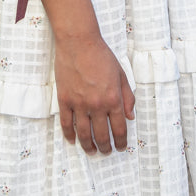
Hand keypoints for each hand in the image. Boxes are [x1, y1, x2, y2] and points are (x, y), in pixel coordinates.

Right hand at [54, 34, 135, 154]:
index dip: (121, 141)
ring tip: (91, 151)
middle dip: (105, 147)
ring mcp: (79, 104)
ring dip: (88, 146)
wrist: (79, 43)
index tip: (121, 147)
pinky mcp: (64, 100)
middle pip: (101, 135)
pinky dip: (70, 135)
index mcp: (113, 99)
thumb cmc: (101, 56)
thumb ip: (127, 97)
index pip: (119, 128)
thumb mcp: (122, 75)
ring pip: (83, 133)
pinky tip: (73, 141)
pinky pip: (66, 123)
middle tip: (106, 152)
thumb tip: (130, 117)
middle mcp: (97, 104)